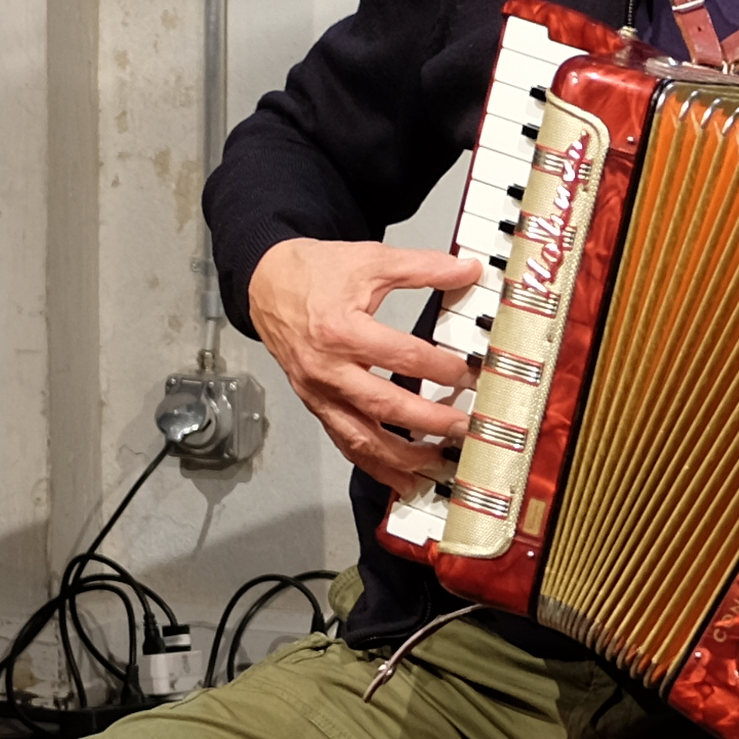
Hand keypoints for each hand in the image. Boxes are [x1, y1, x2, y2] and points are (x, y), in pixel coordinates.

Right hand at [249, 236, 490, 495]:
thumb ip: (422, 267)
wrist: (268, 284)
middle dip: (429, 421)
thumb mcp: (370, 260)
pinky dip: (375, 465)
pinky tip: (402, 477)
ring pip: (362, 437)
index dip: (440, 368)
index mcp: (341, 330)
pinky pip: (346, 444)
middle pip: (384, 405)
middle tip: (463, 429)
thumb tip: (466, 269)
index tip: (470, 374)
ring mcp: (319, 394)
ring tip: (438, 464)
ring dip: (403, 457)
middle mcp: (328, 369)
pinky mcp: (316, 406)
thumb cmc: (315, 274)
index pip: (401, 356)